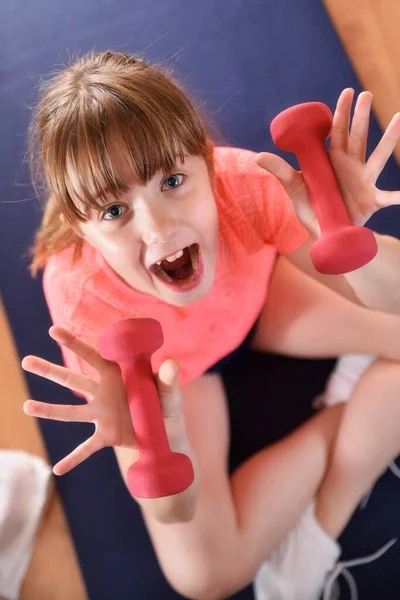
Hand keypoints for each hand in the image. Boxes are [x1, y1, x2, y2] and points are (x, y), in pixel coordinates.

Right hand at [22, 326, 182, 475]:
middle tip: (25, 361)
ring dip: (49, 410)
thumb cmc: (167, 408)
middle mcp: (104, 392)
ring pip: (71, 412)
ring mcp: (102, 414)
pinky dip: (73, 458)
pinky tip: (58, 469)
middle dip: (49, 370)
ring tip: (27, 406)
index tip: (54, 331)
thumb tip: (171, 364)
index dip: (74, 343)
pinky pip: (86, 448)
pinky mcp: (106, 436)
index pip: (93, 356)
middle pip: (72, 379)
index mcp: (117, 375)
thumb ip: (168, 380)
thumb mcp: (169, 394)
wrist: (166, 437)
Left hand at [256, 88, 399, 235]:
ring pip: (378, 157)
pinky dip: (399, 196)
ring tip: (398, 118)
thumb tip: (257, 156)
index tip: (347, 93)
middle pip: (357, 137)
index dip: (341, 112)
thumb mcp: (294, 188)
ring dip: (388, 139)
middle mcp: (351, 165)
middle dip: (361, 116)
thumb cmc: (312, 208)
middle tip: (366, 94)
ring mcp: (363, 181)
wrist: (326, 233)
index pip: (336, 131)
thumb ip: (280, 171)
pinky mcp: (371, 200)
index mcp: (333, 160)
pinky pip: (389, 197)